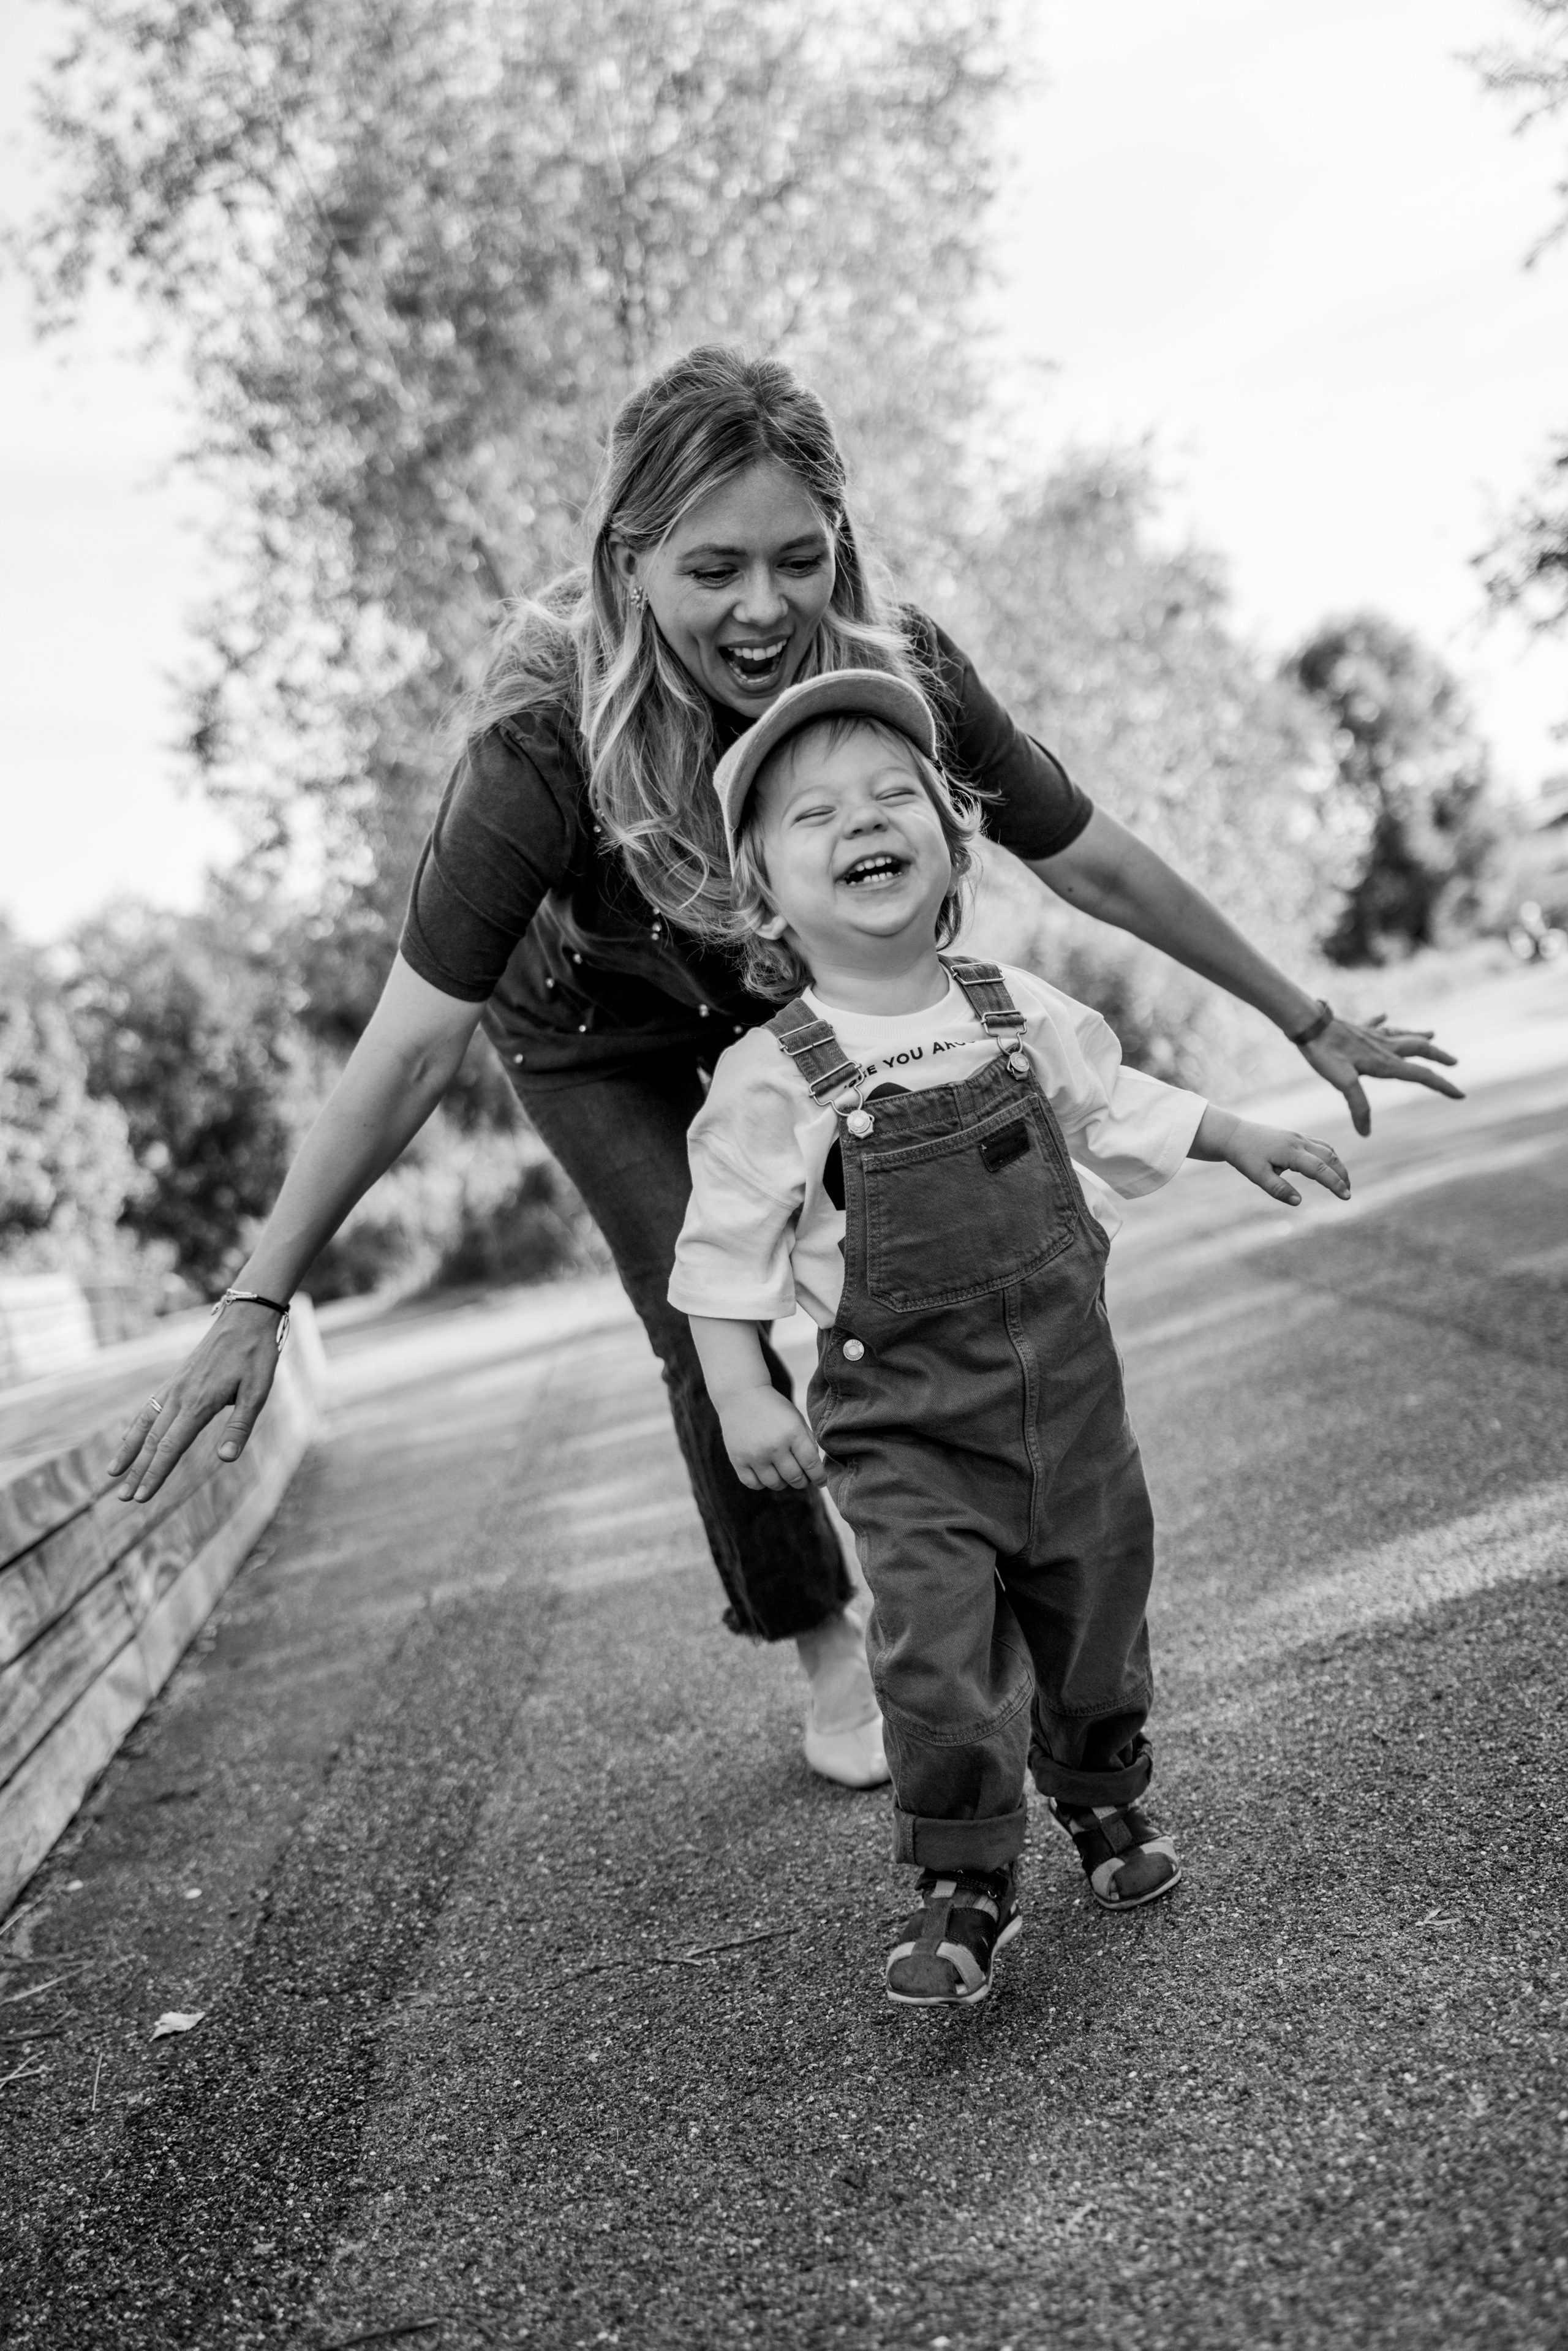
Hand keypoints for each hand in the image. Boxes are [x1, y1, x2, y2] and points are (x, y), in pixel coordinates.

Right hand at [108, 1305, 281, 1501]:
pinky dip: (136, 1426)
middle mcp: (180, 1396)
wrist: (246, 1316)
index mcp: (199, 1403)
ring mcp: (174, 1386)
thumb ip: (240, 1427)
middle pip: (153, 1441)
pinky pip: (149, 1406)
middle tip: (123, 1498)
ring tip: (112, 1473)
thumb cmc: (256, 1355)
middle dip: (138, 1471)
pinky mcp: (176, 1379)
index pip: (171, 1447)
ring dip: (129, 1451)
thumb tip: (225, 1459)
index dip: (155, 1474)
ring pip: (145, 1423)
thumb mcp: (257, 1392)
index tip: (141, 1497)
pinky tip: (130, 1437)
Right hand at [718, 1387, 825, 1492]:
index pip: (811, 1465)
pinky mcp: (738, 1460)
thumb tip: (815, 1470)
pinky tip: (766, 1474)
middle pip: (794, 1478)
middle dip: (802, 1481)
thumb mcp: (796, 1419)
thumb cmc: (773, 1407)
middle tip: (802, 1478)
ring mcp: (754, 1455)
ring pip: (775, 1484)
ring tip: (783, 1474)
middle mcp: (774, 1446)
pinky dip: (763, 1483)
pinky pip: (754, 1484)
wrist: (741, 1395)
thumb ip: (808, 1442)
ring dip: (783, 1483)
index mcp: (793, 1433)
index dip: (819, 1477)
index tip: (821, 1482)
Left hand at [1200, 1109, 1351, 1207]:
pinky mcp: (1296, 1136)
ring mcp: (1299, 1136)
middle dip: (1342, 1175)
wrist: (1234, 1134)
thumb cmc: (1244, 1156)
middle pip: (1330, 1157)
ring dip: (1338, 1165)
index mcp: (1290, 1152)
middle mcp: (1299, 1141)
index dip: (1335, 1183)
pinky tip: (1331, 1167)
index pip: (1320, 1169)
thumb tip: (1299, 1201)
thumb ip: (1278, 1189)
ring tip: (1343, 1183)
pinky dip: (1330, 1156)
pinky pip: (1320, 1144)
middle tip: (1348, 1194)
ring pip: (1327, 1149)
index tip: (1346, 1197)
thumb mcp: (1257, 1176)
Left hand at [1297, 1013, 1461, 1136]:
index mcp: (1385, 1062)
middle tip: (1455, 1062)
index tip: (1461, 1094)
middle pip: (1420, 1050)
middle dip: (1439, 1057)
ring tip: (1432, 1035)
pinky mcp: (1356, 1028)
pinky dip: (1382, 1022)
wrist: (1308, 1024)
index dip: (1443, 1086)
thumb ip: (1358, 1106)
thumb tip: (1366, 1132)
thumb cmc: (1325, 1054)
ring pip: (1403, 1034)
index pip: (1422, 1075)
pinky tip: (1384, 1015)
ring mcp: (1371, 1035)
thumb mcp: (1343, 1083)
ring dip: (1419, 1036)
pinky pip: (1375, 1024)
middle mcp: (1384, 1047)